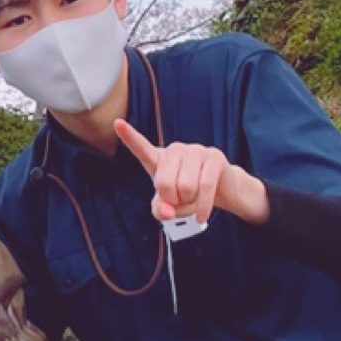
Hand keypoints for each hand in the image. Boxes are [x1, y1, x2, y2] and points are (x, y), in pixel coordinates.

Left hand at [113, 118, 263, 224]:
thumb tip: (167, 212)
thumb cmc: (189, 195)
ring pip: (186, 187)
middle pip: (164, 183)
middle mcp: (175, 150)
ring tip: (193, 200)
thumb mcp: (169, 206)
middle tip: (180, 202)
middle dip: (173, 201)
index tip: (117, 123)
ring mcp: (196, 150)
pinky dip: (203, 207)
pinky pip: (206, 186)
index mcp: (159, 159)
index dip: (129, 136)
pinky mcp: (214, 157)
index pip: (141, 148)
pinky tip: (202, 217)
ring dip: (190, 203)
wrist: (223, 191)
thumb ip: (160, 210)